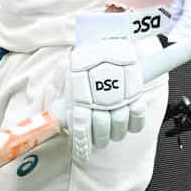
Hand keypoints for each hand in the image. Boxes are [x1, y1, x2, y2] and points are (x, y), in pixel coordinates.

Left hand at [55, 12, 166, 163]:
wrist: (111, 36)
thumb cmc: (88, 54)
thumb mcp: (69, 67)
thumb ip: (60, 86)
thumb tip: (53, 109)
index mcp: (80, 90)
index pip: (80, 124)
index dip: (82, 143)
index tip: (82, 154)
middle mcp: (100, 95)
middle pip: (100, 128)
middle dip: (98, 139)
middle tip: (97, 141)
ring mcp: (119, 95)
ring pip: (118, 125)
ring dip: (114, 133)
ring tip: (111, 134)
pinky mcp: (135, 92)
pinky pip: (136, 116)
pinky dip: (134, 124)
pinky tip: (129, 126)